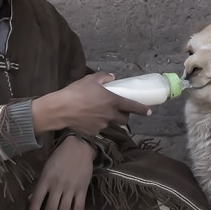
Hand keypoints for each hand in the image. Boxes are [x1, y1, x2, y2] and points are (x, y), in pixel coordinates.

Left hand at [27, 136, 96, 209]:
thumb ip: (40, 184)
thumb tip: (32, 200)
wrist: (79, 147)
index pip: (37, 199)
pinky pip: (79, 207)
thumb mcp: (46, 168)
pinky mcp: (82, 190)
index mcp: (46, 179)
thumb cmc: (59, 157)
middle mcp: (58, 185)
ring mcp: (71, 188)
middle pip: (51, 208)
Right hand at [31, 72, 149, 134]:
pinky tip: (89, 120)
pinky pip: (100, 129)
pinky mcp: (93, 132)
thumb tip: (112, 77)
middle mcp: (110, 115)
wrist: (60, 109)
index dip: (143, 110)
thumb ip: (104, 77)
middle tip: (120, 111)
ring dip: (111, 120)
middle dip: (126, 116)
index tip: (149, 112)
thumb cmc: (76, 92)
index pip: (133, 106)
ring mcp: (102, 125)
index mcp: (113, 101)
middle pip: (125, 119)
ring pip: (112, 124)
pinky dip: (98, 125)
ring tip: (102, 115)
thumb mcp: (90, 80)